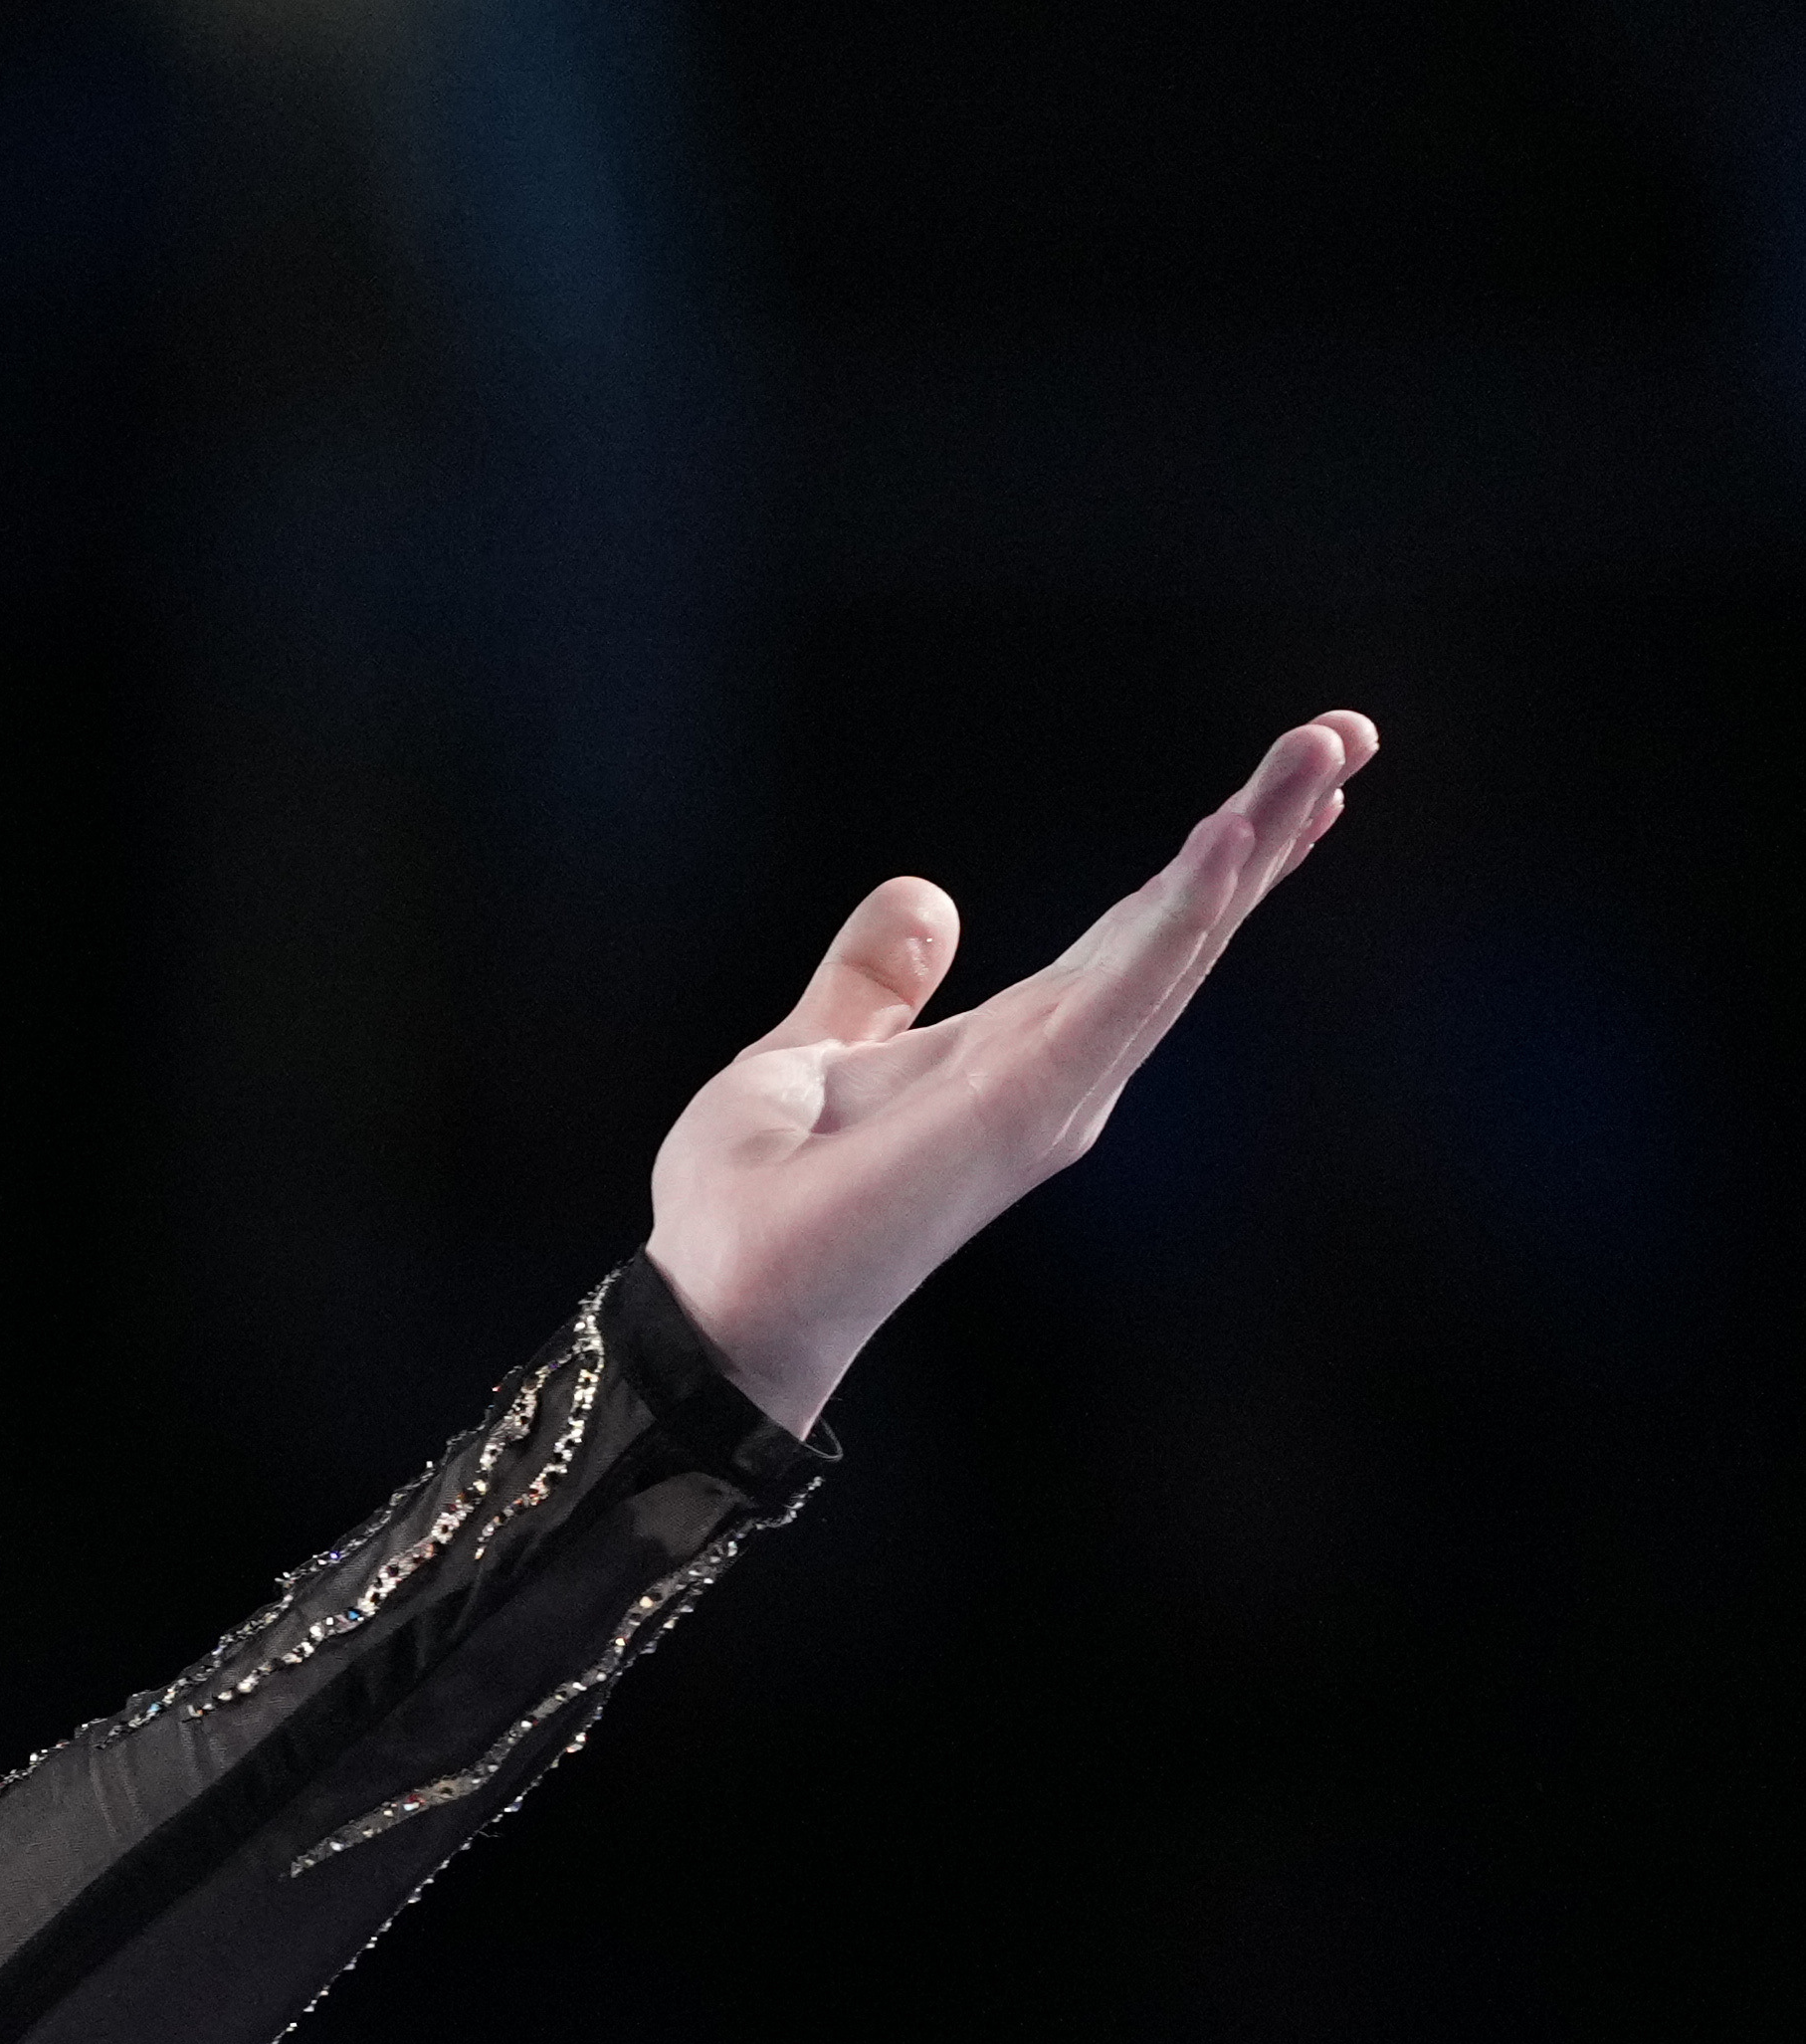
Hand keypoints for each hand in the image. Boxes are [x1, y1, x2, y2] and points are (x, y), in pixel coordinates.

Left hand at [641, 711, 1378, 1432]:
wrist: (707, 1300)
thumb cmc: (753, 1208)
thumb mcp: (806, 1057)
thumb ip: (871, 987)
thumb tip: (925, 898)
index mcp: (1013, 1047)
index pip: (1138, 934)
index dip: (1216, 858)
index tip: (1295, 777)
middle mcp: (1056, 1068)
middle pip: (1182, 928)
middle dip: (1269, 827)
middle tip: (1348, 732)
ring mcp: (1052, 1089)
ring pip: (1177, 945)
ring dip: (1251, 844)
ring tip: (1325, 749)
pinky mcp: (1027, 1106)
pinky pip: (1122, 992)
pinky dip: (1180, 916)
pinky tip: (1232, 840)